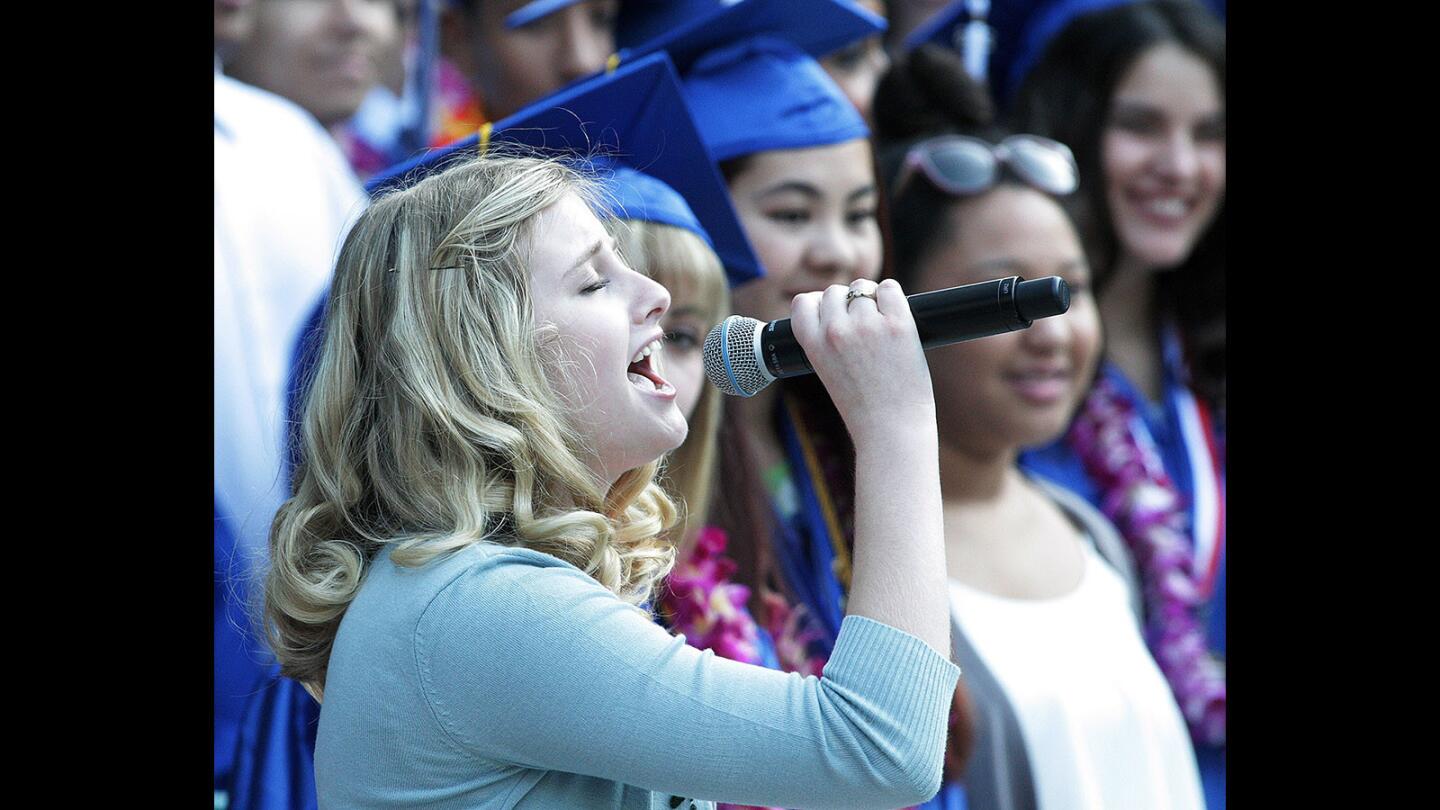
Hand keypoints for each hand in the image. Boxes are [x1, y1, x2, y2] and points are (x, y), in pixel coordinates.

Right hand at [788, 279, 935, 445]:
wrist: (891, 430)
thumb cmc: (864, 409)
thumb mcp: (829, 373)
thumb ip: (829, 342)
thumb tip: (846, 306)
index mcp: (814, 346)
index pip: (803, 303)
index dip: (817, 304)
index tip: (830, 313)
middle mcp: (836, 331)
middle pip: (835, 292)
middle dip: (847, 302)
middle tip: (862, 324)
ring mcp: (867, 326)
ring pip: (863, 289)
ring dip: (872, 301)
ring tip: (882, 327)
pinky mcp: (898, 324)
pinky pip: (889, 288)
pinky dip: (892, 296)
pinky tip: (896, 315)